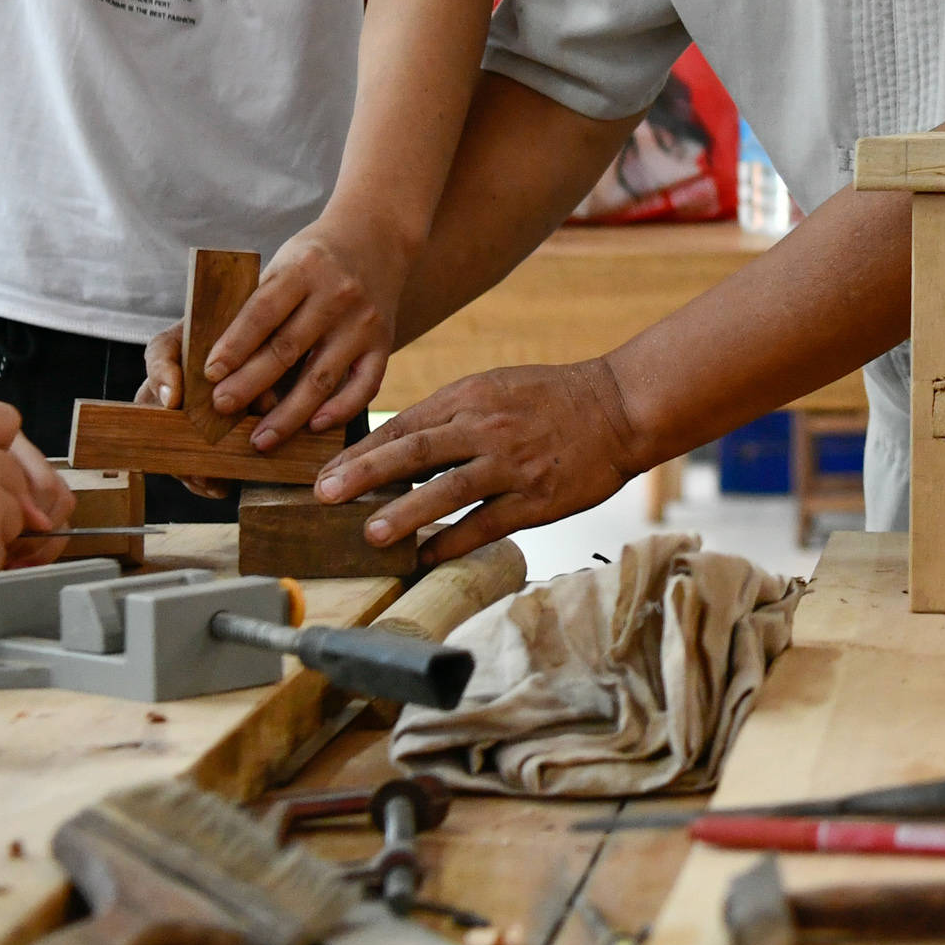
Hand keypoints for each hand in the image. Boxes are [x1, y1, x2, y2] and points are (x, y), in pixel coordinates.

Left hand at [190, 221, 409, 456]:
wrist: (377, 237)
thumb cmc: (315, 257)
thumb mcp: (285, 262)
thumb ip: (259, 304)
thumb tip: (220, 363)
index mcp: (304, 269)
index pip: (263, 312)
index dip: (234, 345)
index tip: (210, 374)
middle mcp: (337, 295)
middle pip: (287, 349)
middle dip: (250, 384)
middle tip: (221, 409)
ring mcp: (364, 322)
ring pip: (321, 376)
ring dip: (288, 414)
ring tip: (259, 440)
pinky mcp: (385, 343)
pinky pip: (364, 386)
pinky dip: (340, 410)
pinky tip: (314, 427)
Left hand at [315, 357, 648, 563]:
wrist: (620, 407)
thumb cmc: (553, 398)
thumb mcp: (496, 387)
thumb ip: (451, 414)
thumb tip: (399, 447)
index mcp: (471, 395)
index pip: (404, 425)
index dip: (362, 452)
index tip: (326, 474)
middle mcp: (487, 427)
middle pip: (415, 451)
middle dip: (365, 475)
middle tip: (324, 496)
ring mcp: (512, 464)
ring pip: (448, 489)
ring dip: (405, 513)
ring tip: (369, 534)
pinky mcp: (536, 499)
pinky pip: (486, 523)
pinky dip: (453, 542)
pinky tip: (425, 558)